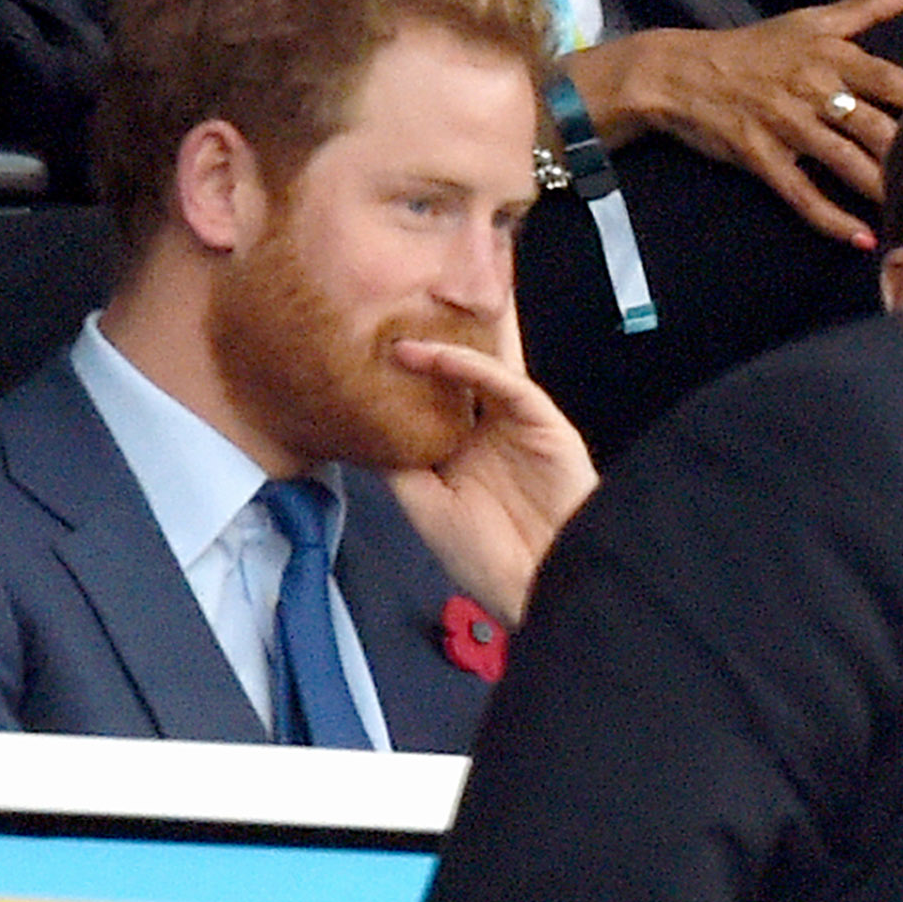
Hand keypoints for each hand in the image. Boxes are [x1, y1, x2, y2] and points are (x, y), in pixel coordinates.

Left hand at [376, 328, 599, 623]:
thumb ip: (398, 465)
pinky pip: (506, 382)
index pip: (430, 403)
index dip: (402, 379)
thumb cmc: (487, 560)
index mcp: (461, 455)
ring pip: (483, 369)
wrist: (541, 583)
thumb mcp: (424, 508)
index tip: (360, 356)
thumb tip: (363, 426)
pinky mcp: (542, 422)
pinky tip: (434, 355)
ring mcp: (515, 425)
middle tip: (384, 319)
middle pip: (456, 378)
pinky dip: (471, 364)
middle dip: (426, 348)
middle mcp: (487, 434)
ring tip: (403, 321)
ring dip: (445, 345)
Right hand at [565, 0, 902, 248]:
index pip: (894, 81)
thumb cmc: (758, 46)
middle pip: (876, 126)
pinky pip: (802, 194)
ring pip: (845, 163)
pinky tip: (862, 240)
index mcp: (833, 55)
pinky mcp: (761, 156)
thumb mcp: (815, 19)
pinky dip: (832, 220)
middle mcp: (814, 88)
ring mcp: (786, 125)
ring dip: (881, 191)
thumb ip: (874, 5)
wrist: (682, 71)